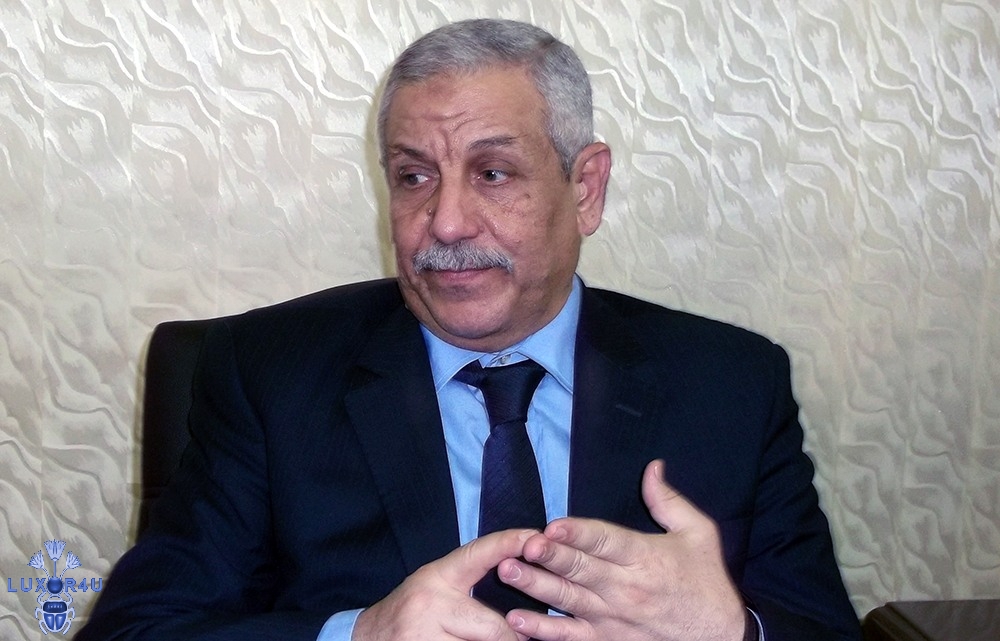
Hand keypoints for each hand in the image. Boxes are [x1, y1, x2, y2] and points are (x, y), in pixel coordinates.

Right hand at [352, 528, 535, 640]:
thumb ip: (468, 579)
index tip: (536, 538)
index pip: (478, 554)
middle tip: (520, 639)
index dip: (509, 543)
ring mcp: (425, 637)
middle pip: (493, 627)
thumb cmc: (411, 610)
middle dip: (512, 638)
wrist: (366, 638)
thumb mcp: (434, 585)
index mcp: (438, 577)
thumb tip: (517, 570)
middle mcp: (432, 605)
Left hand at [499, 460, 745, 640]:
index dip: (579, 533)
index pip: (606, 542)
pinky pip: (570, 637)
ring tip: (508, 571)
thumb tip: (652, 467)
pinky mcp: (606, 640)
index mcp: (645, 557)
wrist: (720, 638)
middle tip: (524, 545)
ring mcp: (612, 618)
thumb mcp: (699, 533)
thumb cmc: (706, 581)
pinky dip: (543, 630)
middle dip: (550, 556)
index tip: (554, 525)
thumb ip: (668, 501)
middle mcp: (625, 588)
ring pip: (568, 600)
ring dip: (536, 586)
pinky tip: (517, 619)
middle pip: (581, 570)